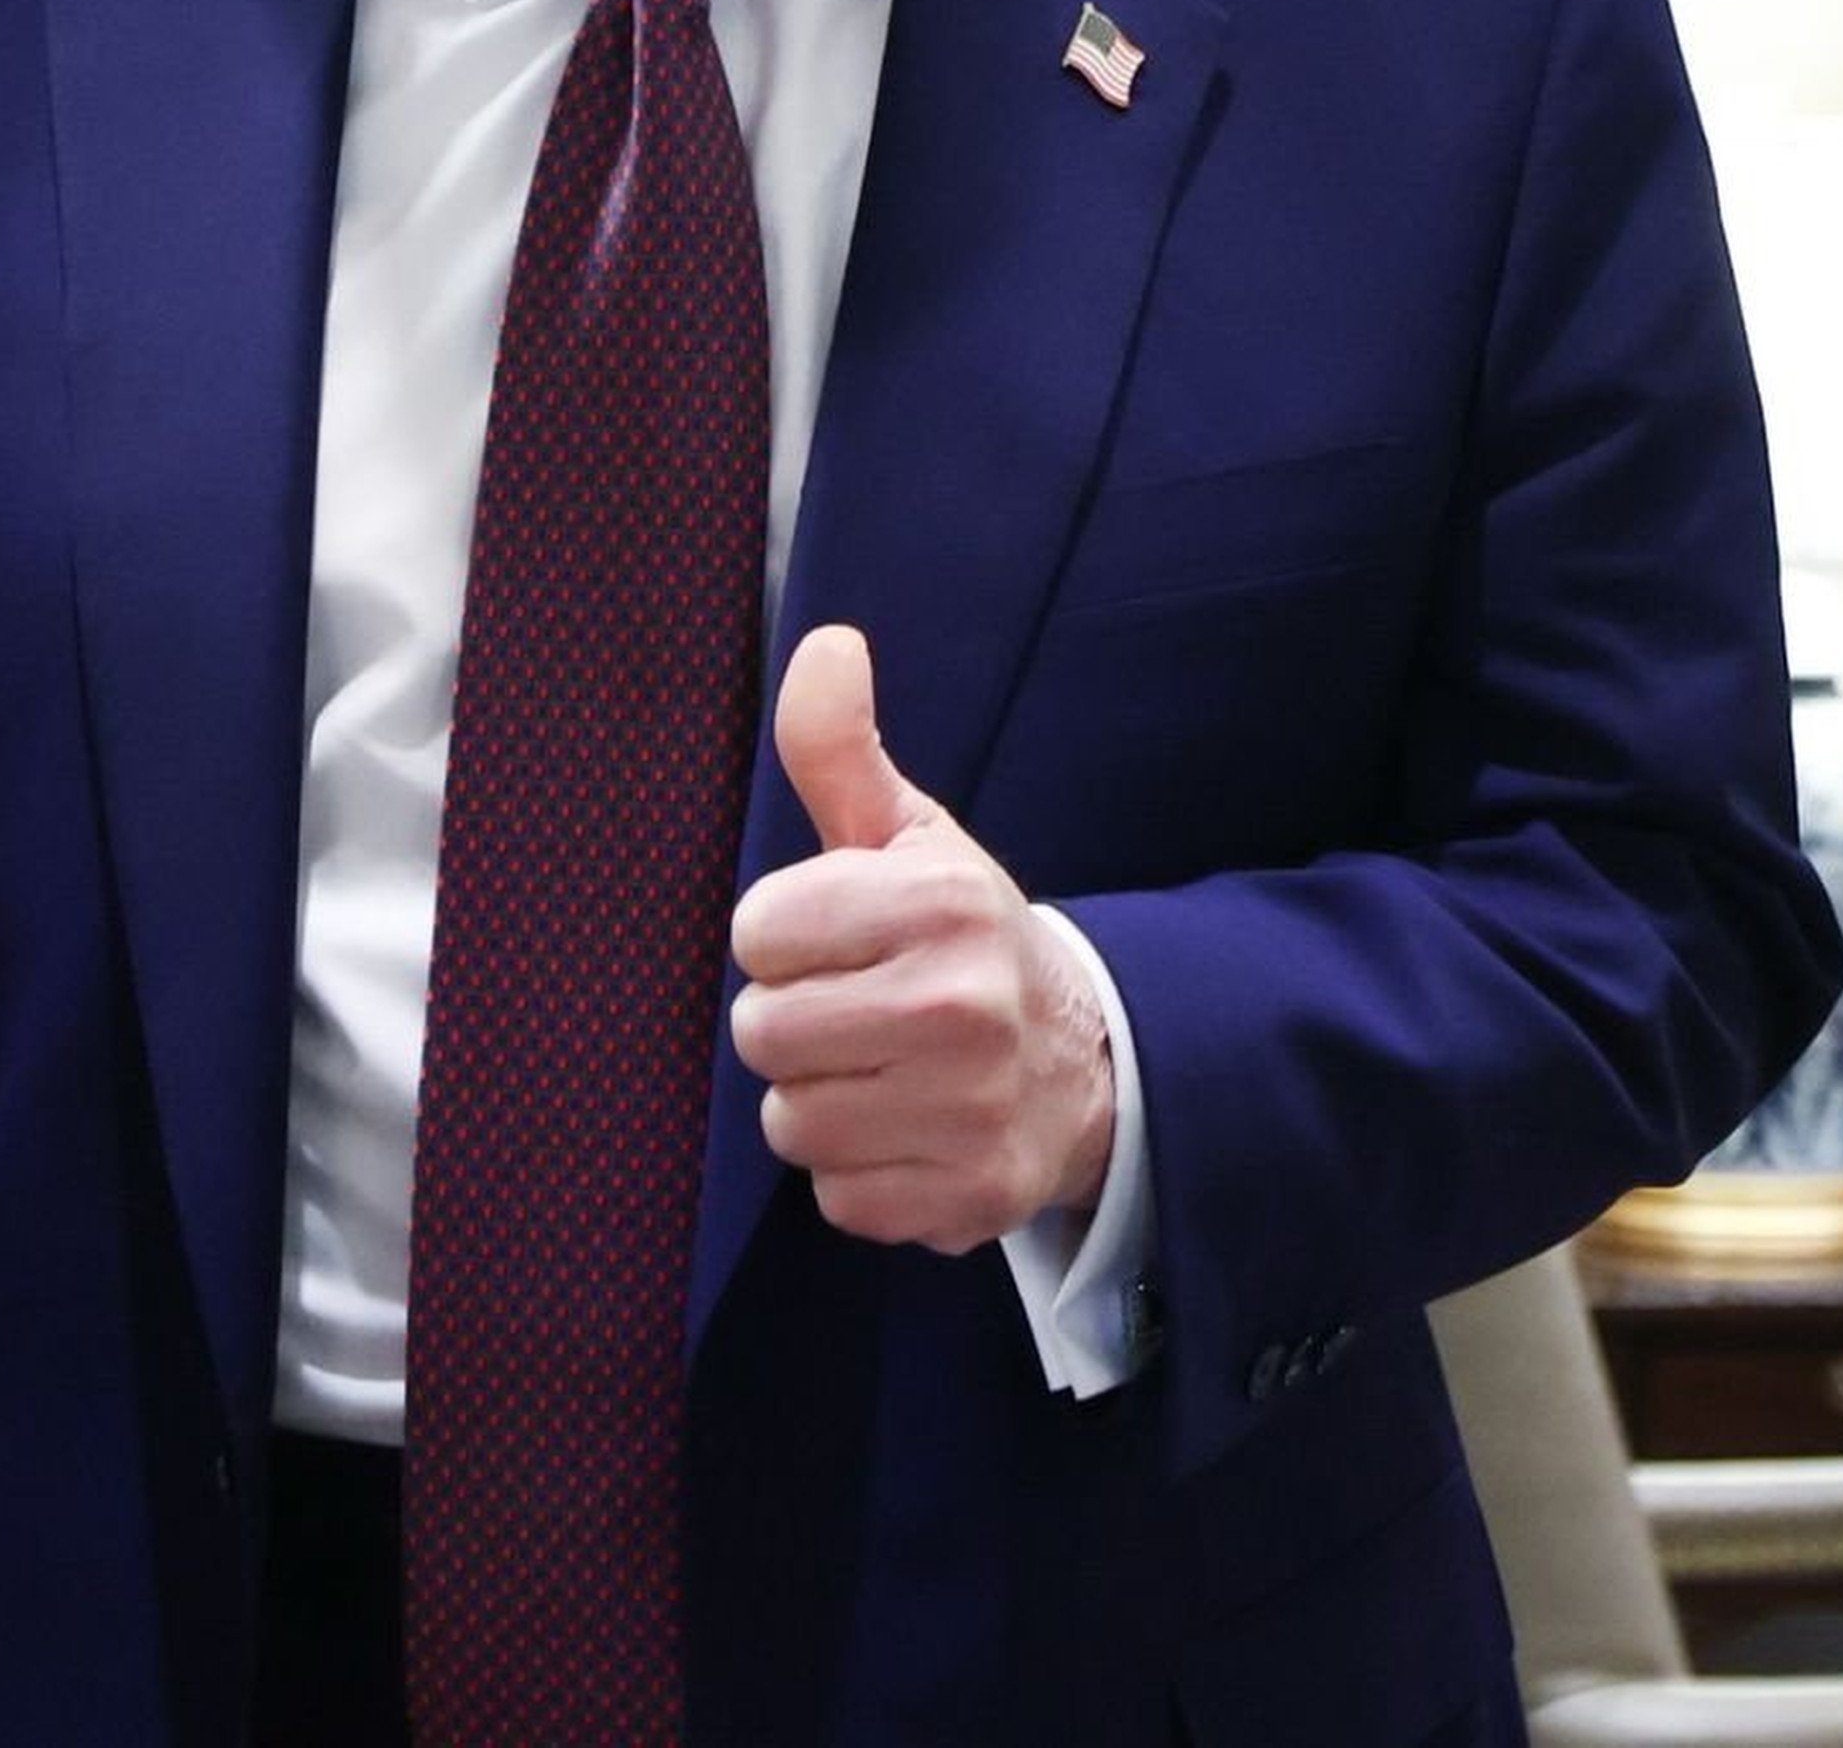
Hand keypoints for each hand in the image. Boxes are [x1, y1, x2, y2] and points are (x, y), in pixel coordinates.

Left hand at [726, 625, 1116, 1256]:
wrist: (1086, 1062)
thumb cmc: (961, 937)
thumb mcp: (907, 834)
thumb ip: (839, 746)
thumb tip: (827, 644)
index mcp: (937, 903)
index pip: (756, 932)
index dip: (782, 937)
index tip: (835, 938)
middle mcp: (959, 1006)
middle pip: (762, 1031)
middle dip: (793, 1021)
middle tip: (856, 1009)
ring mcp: (970, 1110)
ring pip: (790, 1120)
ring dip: (820, 1101)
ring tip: (881, 1070)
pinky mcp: (970, 1198)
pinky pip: (837, 1195)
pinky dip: (860, 1172)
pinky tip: (908, 1130)